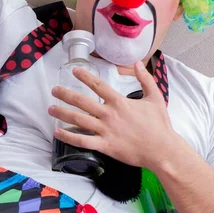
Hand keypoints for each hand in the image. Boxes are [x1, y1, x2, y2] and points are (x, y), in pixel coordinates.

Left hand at [48, 61, 180, 170]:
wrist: (162, 149)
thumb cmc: (159, 125)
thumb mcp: (155, 97)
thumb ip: (145, 79)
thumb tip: (138, 63)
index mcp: (119, 102)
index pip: (98, 85)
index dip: (85, 77)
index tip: (74, 71)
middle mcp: (109, 114)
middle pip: (82, 102)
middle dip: (65, 94)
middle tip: (54, 90)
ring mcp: (106, 130)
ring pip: (79, 120)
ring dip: (62, 113)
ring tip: (50, 109)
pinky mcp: (105, 146)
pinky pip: (82, 141)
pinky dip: (69, 136)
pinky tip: (58, 132)